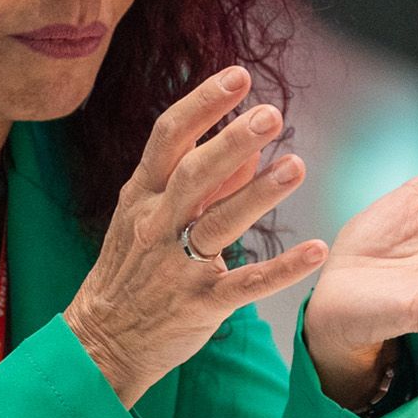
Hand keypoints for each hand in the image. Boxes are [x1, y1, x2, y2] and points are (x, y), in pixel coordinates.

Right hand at [62, 67, 326, 405]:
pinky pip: (245, 285)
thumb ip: (202, 182)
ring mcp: (177, 266)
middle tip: (271, 114)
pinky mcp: (200, 304)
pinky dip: (281, 269)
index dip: (203, 103)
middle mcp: (158, 224)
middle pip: (194, 174)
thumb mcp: (150, 215)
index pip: (169, 137)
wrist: (101, 341)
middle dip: (232, 141)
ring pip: (219, 224)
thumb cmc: (131, 270)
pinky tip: (315, 250)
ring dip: (259, 194)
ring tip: (296, 166)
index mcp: (144, 194)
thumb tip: (249, 147)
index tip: (238, 76)